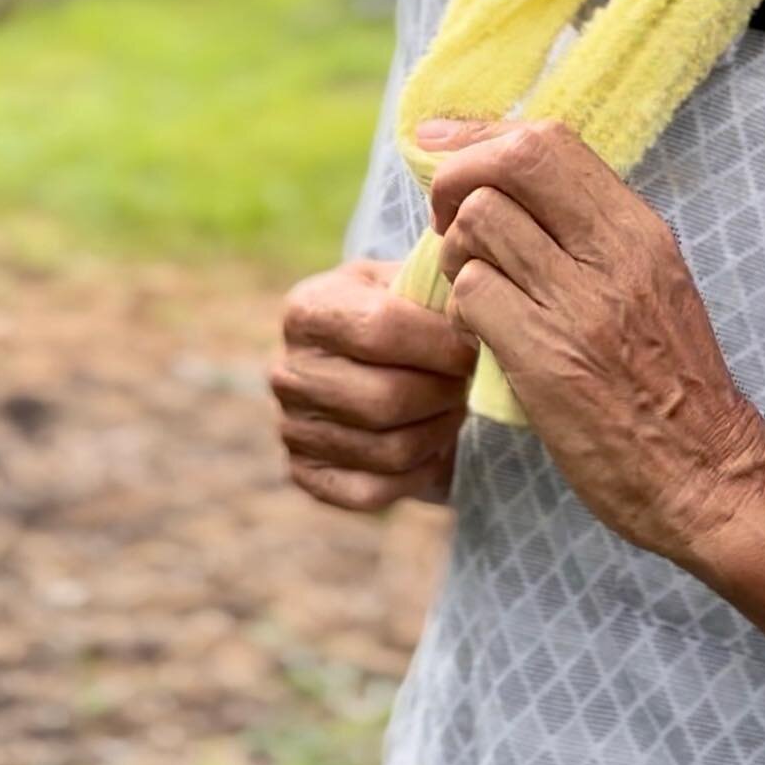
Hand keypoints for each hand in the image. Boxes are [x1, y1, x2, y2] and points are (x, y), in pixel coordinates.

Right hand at [270, 256, 477, 513]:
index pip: (379, 329)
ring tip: (456, 405)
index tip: (477, 342)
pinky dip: (417, 472)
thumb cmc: (409, 312)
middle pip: (384, 399)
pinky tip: (433, 443)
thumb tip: (479, 273)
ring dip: (439, 430)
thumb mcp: (412, 279)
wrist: (376, 362)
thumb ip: (439, 275)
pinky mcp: (305, 475)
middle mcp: (286, 370)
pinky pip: (372, 492)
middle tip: (470, 380)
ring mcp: (290, 427)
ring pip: (387, 449)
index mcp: (308, 308)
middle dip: (445, 392)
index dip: (441, 342)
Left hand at [420, 116, 764, 563]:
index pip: (549, 140)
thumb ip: (592, 232)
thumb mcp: (651, 283)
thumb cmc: (669, 382)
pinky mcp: (547, 359)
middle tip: (449, 222)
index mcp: (639, 230)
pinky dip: (461, 310)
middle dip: (456, 181)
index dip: (480, 135)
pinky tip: (481, 336)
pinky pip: (471, 293)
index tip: (438, 142)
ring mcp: (581, 305)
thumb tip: (512, 178)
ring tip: (475, 289)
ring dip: (455, 254)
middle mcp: (615, 255)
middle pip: (510, 163)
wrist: (708, 475)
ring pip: (478, 225)